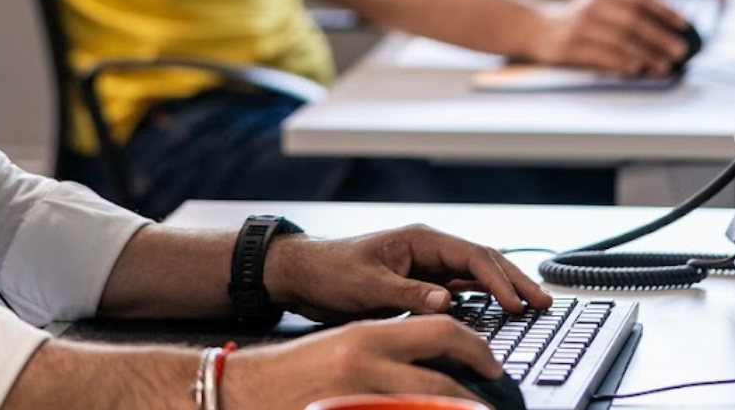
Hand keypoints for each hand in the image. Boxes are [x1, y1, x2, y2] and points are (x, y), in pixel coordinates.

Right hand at [224, 314, 501, 409]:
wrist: (241, 389)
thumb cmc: (295, 370)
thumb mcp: (346, 347)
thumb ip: (390, 351)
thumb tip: (439, 363)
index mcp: (369, 338)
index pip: (441, 332)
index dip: (477, 350)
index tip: (493, 365)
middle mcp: (365, 367)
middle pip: (439, 384)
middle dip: (475, 397)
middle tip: (492, 403)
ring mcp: (357, 398)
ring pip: (425, 407)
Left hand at [264, 223, 549, 323]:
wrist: (303, 274)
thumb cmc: (329, 271)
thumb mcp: (367, 285)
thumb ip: (407, 293)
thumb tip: (446, 302)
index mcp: (420, 239)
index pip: (472, 256)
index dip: (498, 280)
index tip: (516, 303)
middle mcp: (428, 248)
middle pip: (483, 261)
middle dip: (515, 280)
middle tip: (543, 301)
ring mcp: (426, 264)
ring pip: (476, 274)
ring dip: (503, 288)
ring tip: (531, 305)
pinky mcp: (420, 282)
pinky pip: (460, 288)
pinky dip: (482, 298)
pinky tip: (498, 310)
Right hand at [522, 0, 695, 74]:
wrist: (534, 27)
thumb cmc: (576, 19)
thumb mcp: (599, 4)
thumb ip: (626, 9)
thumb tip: (667, 27)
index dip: (666, 11)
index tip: (685, 25)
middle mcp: (593, 6)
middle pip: (635, 21)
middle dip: (661, 37)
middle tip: (681, 50)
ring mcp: (581, 27)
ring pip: (622, 42)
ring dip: (648, 56)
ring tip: (665, 65)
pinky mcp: (571, 47)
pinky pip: (604, 57)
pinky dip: (624, 64)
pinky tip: (639, 70)